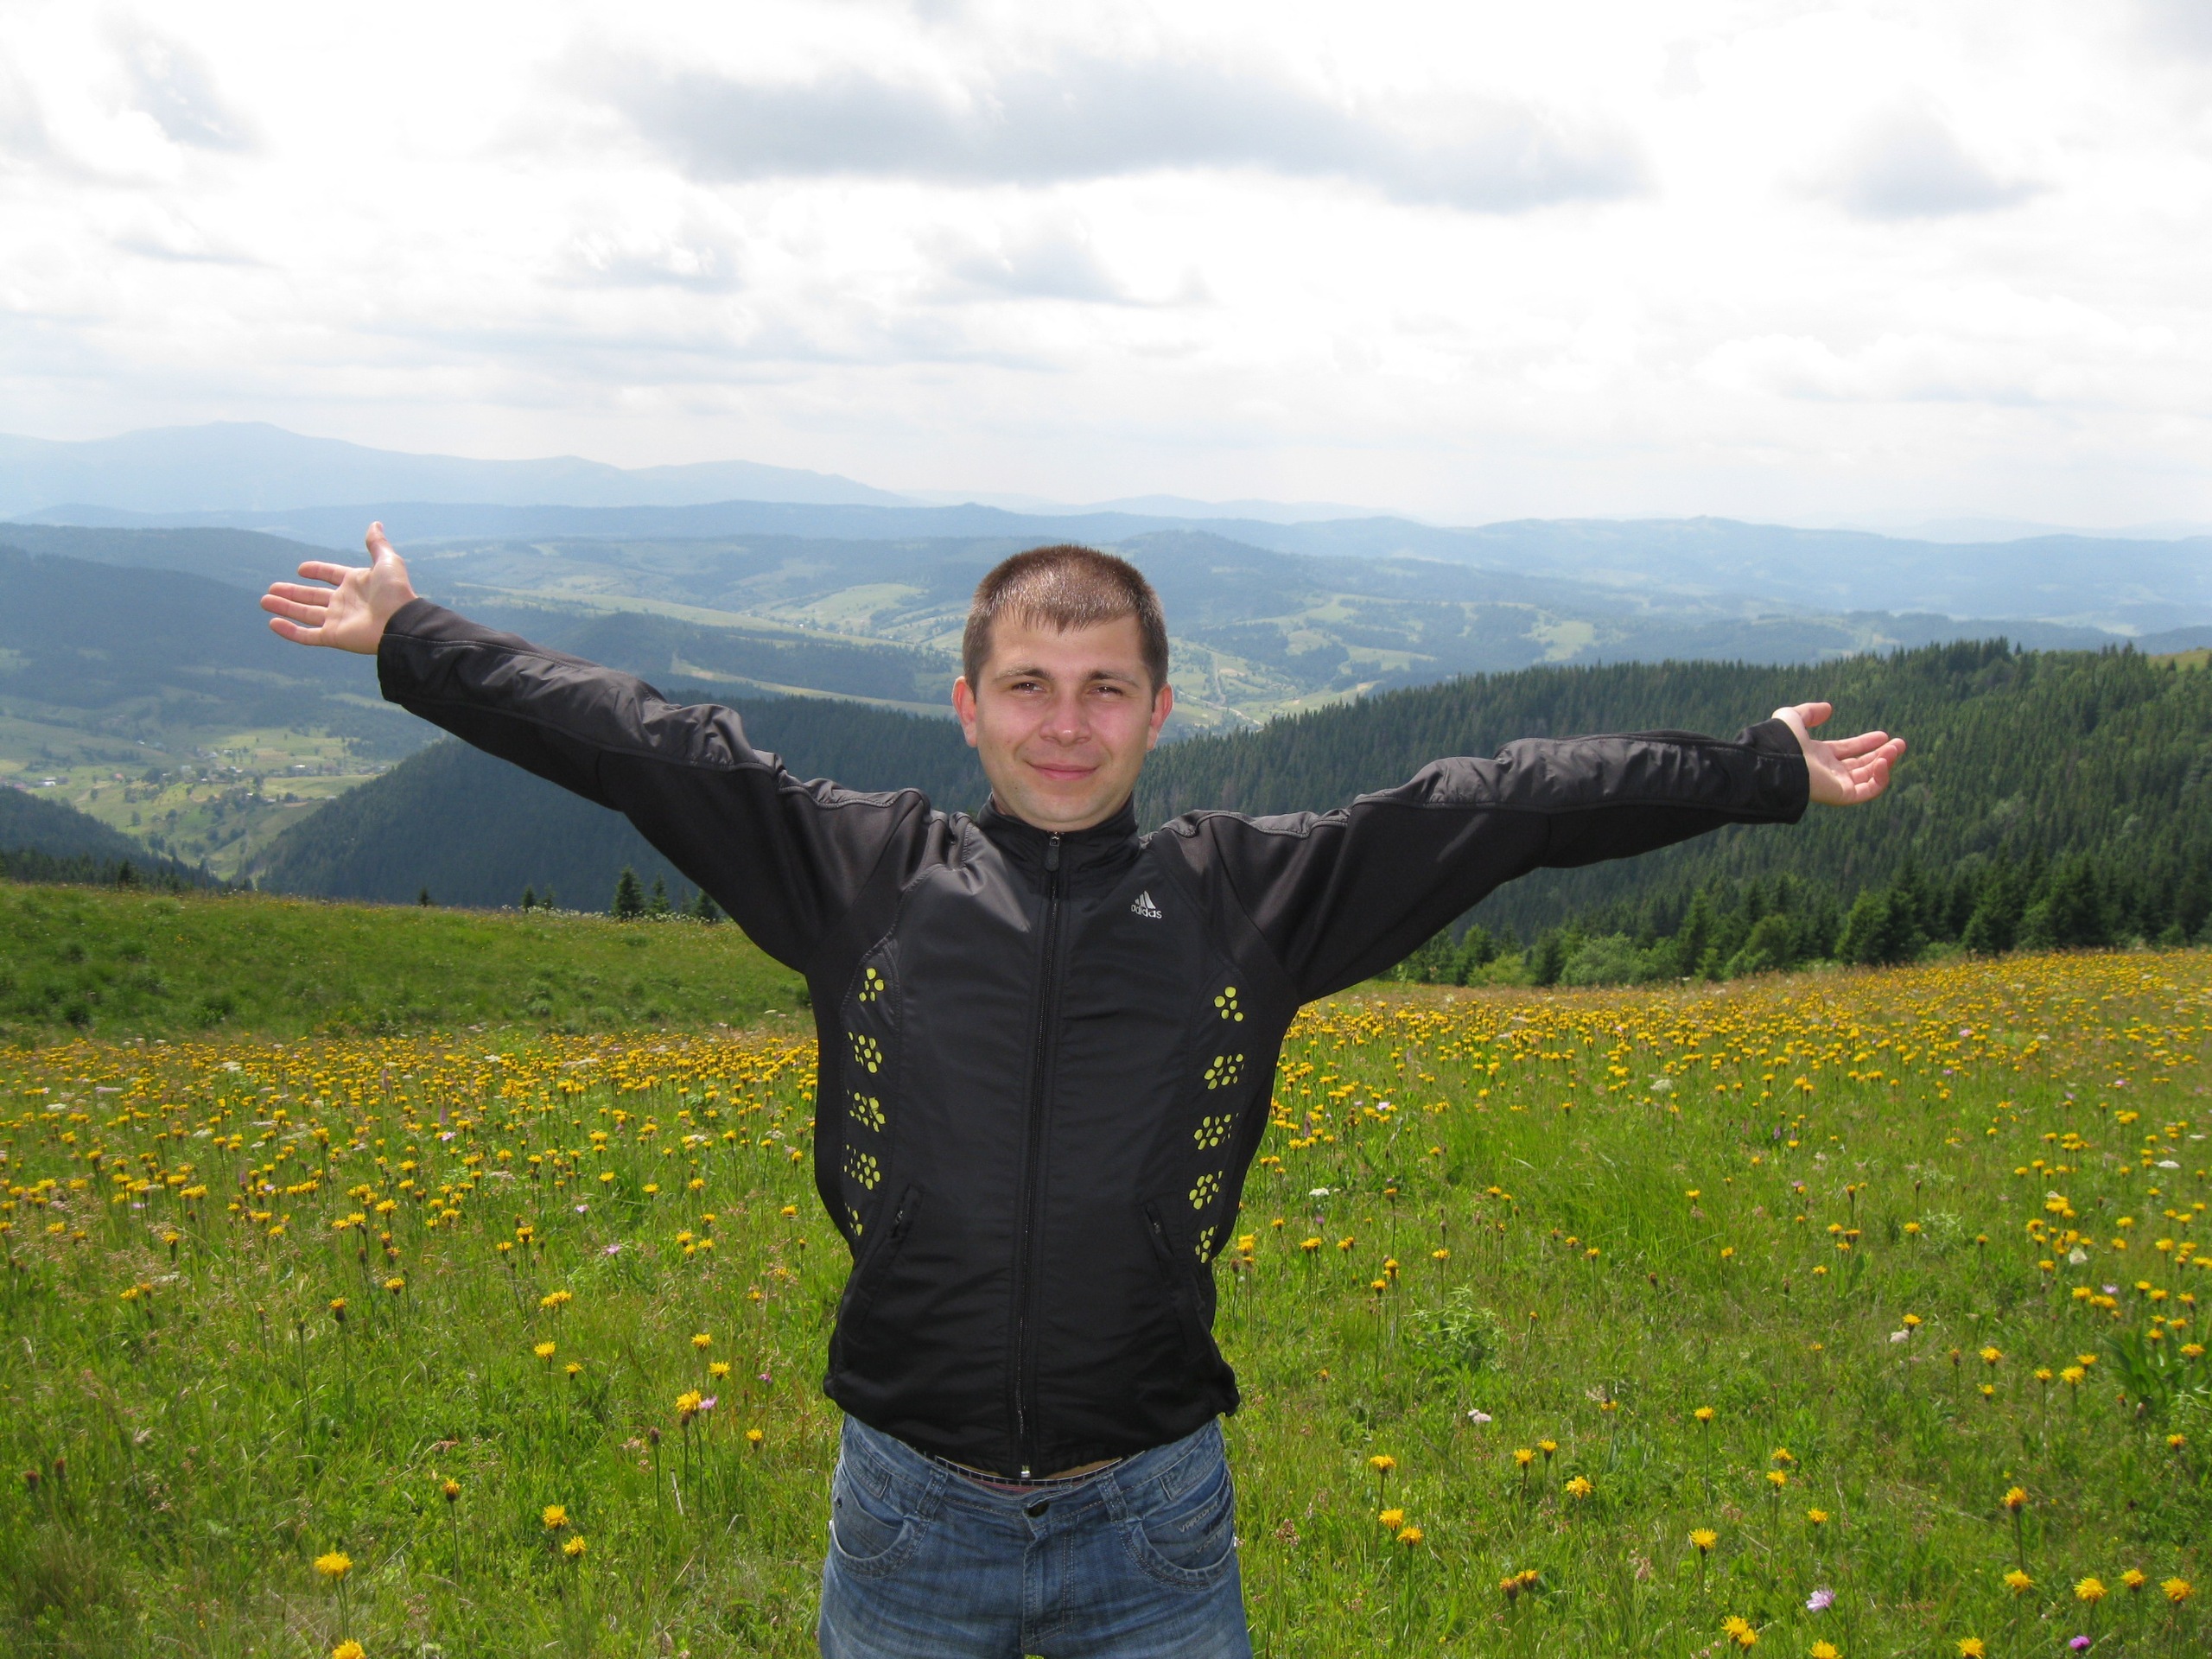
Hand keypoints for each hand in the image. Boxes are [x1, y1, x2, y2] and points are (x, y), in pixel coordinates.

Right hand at [260, 522, 417, 653]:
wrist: (400, 622)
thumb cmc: (395, 592)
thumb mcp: (387, 561)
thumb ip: (377, 544)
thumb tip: (375, 523)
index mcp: (356, 584)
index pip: (331, 575)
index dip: (317, 571)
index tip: (301, 569)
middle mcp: (345, 602)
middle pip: (312, 596)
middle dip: (292, 593)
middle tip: (272, 588)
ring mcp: (338, 620)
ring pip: (305, 614)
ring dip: (284, 607)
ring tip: (265, 600)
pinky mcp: (333, 637)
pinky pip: (306, 636)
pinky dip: (289, 631)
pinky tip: (273, 622)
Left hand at [1770, 702, 1904, 806]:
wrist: (1777, 759)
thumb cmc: (1782, 740)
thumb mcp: (1793, 717)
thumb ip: (1810, 712)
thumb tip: (1828, 709)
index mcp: (1819, 756)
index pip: (1848, 751)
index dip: (1866, 743)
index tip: (1883, 735)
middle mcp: (1829, 772)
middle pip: (1861, 765)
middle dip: (1882, 754)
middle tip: (1900, 743)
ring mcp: (1837, 784)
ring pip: (1869, 777)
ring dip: (1886, 762)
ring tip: (1896, 748)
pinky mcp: (1843, 795)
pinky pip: (1869, 790)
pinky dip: (1881, 777)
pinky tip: (1884, 760)